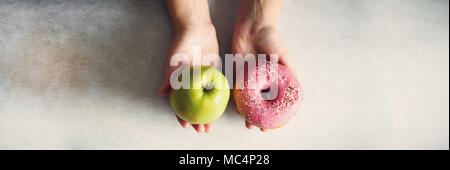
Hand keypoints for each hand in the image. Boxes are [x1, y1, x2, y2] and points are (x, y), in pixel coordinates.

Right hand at [159, 25, 219, 132]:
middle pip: (194, 107)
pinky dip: (217, 99)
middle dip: (198, 120)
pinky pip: (216, 89)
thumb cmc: (181, 45)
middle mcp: (190, 84)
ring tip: (212, 125)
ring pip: (205, 101)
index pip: (179, 105)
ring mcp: (202, 80)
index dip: (182, 116)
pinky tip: (221, 109)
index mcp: (179, 84)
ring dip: (208, 114)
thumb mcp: (173, 62)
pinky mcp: (213, 73)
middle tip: (203, 130)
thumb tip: (161, 93)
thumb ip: (169, 77)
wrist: (197, 30)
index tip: (187, 126)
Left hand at [232, 0, 291, 131]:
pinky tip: (238, 108)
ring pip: (247, 100)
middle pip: (259, 103)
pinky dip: (236, 99)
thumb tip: (296, 90)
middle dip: (257, 116)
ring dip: (246, 112)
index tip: (273, 124)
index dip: (273, 113)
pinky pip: (235, 89)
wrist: (253, 28)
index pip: (273, 100)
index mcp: (273, 80)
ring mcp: (248, 79)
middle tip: (255, 126)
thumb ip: (290, 73)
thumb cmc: (272, 41)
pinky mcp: (237, 73)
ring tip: (246, 122)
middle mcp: (261, 81)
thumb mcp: (284, 58)